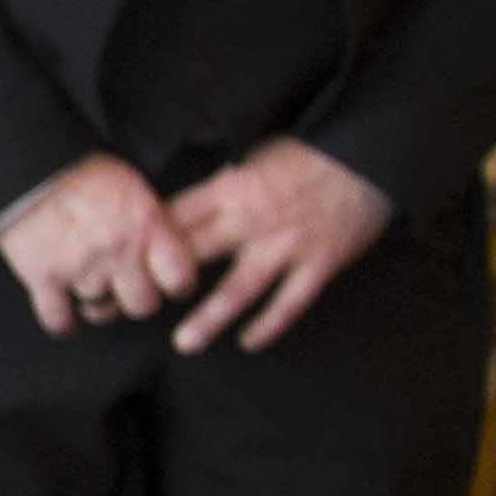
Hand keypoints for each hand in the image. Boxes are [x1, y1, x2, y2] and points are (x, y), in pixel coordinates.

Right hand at [0, 152, 198, 337]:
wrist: (27, 164)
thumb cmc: (81, 169)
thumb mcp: (133, 185)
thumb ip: (153, 221)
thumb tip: (168, 248)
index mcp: (146, 224)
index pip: (180, 279)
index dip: (174, 286)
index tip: (166, 284)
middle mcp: (118, 250)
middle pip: (142, 305)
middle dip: (135, 300)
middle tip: (125, 290)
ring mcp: (79, 266)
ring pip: (100, 310)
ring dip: (95, 304)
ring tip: (88, 289)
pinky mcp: (42, 275)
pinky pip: (58, 318)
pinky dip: (62, 323)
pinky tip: (64, 318)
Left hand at [159, 136, 393, 355]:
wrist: (374, 154)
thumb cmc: (313, 152)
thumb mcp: (256, 153)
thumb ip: (221, 180)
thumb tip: (185, 194)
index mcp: (231, 188)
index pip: (173, 218)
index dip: (143, 243)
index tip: (121, 263)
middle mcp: (252, 220)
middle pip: (194, 256)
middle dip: (162, 284)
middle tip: (137, 309)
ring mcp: (286, 245)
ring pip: (239, 289)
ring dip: (209, 319)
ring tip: (184, 343)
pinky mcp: (319, 263)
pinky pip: (290, 303)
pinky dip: (269, 325)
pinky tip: (248, 342)